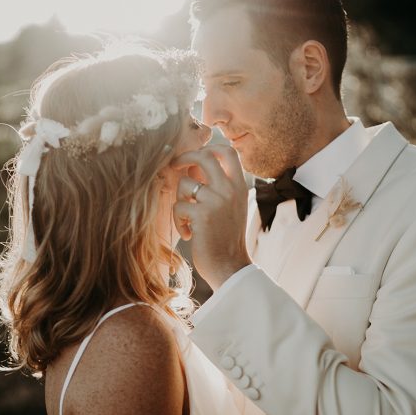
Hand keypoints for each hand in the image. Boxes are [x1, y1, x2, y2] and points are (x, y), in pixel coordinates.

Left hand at [171, 144, 251, 289]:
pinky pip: (178, 206)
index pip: (229, 152)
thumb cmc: (226, 239)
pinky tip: (189, 234)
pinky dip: (178, 220)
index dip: (209, 147)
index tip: (196, 156)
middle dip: (185, 157)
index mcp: (239, 187)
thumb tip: (191, 167)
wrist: (230, 267)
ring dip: (179, 199)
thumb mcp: (230, 208)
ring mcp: (216, 200)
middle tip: (175, 166)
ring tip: (186, 218)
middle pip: (204, 156)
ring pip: (185, 183)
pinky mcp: (202, 214)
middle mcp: (230, 189)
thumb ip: (217, 187)